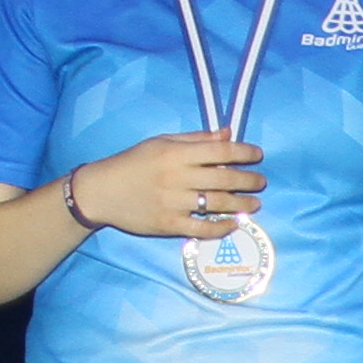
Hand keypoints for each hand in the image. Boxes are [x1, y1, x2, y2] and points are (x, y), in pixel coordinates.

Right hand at [81, 130, 265, 239]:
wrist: (101, 191)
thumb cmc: (133, 163)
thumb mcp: (161, 143)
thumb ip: (196, 139)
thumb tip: (227, 133)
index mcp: (175, 154)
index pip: (218, 151)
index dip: (243, 152)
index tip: (257, 154)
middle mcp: (176, 177)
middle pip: (222, 179)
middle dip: (247, 180)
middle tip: (261, 182)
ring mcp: (172, 202)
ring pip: (216, 204)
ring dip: (240, 204)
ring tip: (254, 203)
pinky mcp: (167, 224)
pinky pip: (201, 229)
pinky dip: (220, 228)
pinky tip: (233, 224)